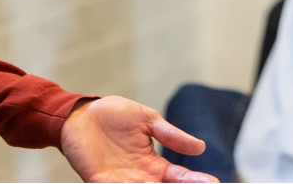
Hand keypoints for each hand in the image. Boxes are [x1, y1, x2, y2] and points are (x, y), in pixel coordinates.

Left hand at [59, 96, 219, 182]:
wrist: (79, 115)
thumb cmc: (113, 116)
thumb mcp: (147, 120)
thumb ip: (170, 135)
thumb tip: (200, 147)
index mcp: (153, 163)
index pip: (179, 177)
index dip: (196, 181)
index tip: (212, 182)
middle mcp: (139, 177)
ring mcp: (120, 182)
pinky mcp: (100, 182)